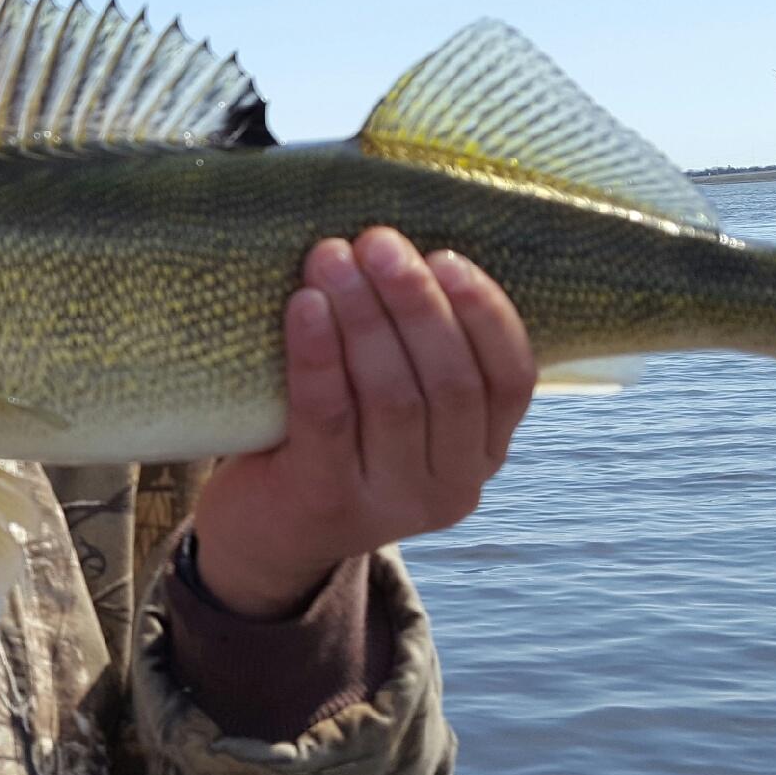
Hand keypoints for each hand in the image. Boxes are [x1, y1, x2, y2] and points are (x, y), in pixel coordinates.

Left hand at [191, 228, 533, 617]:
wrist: (265, 533)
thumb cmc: (333, 439)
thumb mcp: (393, 404)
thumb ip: (417, 349)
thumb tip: (405, 244)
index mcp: (481, 453)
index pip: (511, 380)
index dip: (485, 313)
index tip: (447, 256)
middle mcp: (451, 486)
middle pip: (450, 382)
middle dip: (415, 302)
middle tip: (378, 241)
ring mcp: (391, 503)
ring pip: (392, 396)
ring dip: (364, 316)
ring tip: (331, 257)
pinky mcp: (326, 501)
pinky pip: (328, 416)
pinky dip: (318, 354)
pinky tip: (305, 305)